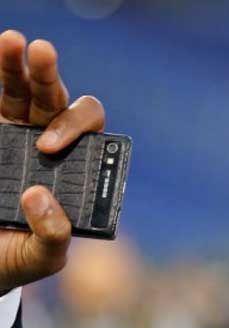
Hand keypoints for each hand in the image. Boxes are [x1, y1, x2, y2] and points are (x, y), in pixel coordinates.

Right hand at [0, 30, 104, 291]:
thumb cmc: (18, 258)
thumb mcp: (42, 258)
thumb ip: (53, 236)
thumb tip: (40, 197)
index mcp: (75, 170)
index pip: (89, 134)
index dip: (73, 129)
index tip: (47, 145)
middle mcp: (51, 147)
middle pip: (57, 102)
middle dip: (50, 77)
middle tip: (41, 53)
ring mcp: (18, 136)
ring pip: (23, 93)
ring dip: (18, 66)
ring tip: (11, 40)